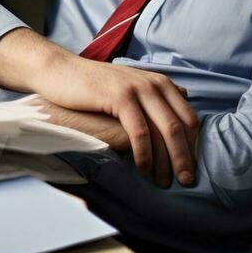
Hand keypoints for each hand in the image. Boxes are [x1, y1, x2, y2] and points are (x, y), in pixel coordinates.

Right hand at [33, 53, 197, 187]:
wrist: (58, 70)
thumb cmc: (91, 85)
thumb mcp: (128, 88)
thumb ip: (152, 98)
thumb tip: (181, 104)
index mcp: (160, 82)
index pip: (188, 118)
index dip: (193, 146)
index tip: (189, 168)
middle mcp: (154, 83)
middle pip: (180, 126)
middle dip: (185, 157)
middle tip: (185, 182)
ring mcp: (138, 88)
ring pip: (165, 130)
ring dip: (167, 161)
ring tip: (163, 181)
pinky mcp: (120, 96)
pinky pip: (140, 131)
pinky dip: (144, 153)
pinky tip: (142, 168)